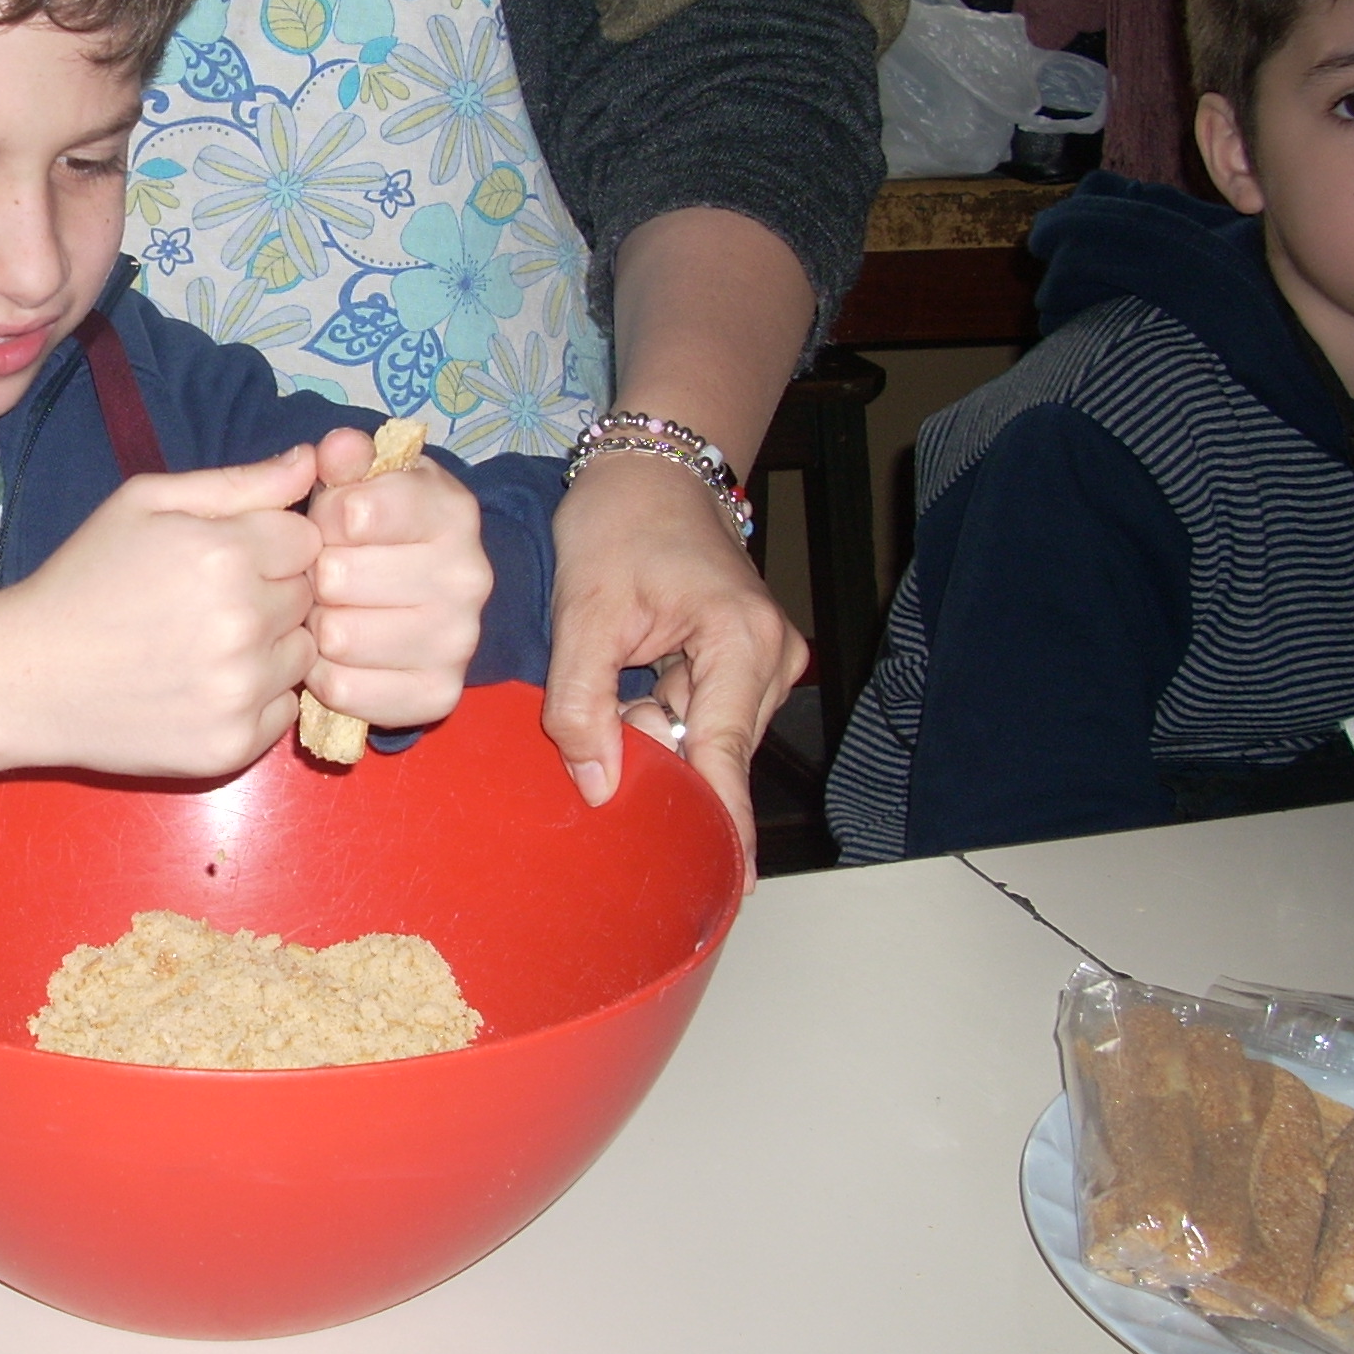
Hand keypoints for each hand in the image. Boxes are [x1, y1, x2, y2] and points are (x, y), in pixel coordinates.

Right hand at [0, 448, 322, 788]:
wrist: (28, 676)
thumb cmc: (85, 579)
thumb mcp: (144, 503)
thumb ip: (237, 482)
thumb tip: (312, 463)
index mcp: (227, 554)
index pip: (308, 538)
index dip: (271, 542)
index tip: (229, 555)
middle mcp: (244, 624)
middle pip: (310, 596)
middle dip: (272, 592)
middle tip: (209, 601)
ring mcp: (241, 691)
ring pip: (302, 654)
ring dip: (270, 646)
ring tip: (206, 644)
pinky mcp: (234, 745)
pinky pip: (284, 710)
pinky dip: (256, 698)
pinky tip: (203, 685)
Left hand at [303, 424, 491, 731]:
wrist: (410, 590)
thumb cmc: (370, 527)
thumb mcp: (360, 479)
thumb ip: (344, 456)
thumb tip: (336, 450)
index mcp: (452, 512)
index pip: (354, 513)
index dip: (324, 517)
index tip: (333, 521)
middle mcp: (470, 577)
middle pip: (337, 578)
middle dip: (315, 575)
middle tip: (325, 575)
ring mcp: (460, 641)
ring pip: (338, 637)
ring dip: (317, 627)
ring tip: (330, 611)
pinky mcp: (438, 695)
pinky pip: (345, 690)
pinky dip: (326, 676)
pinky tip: (338, 656)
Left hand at [540, 448, 806, 881]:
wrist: (650, 469)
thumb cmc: (618, 524)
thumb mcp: (583, 612)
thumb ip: (583, 704)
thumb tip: (598, 788)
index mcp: (742, 643)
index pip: (725, 756)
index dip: (719, 821)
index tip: (724, 885)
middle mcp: (770, 659)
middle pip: (710, 750)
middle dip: (653, 751)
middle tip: (607, 702)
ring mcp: (762, 661)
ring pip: (702, 735)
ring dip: (652, 727)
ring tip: (617, 667)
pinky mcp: (742, 661)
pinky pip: (700, 714)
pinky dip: (660, 711)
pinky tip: (633, 678)